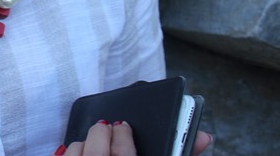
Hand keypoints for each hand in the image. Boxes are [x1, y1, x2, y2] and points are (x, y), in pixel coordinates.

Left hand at [57, 121, 212, 154]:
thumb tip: (204, 137)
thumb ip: (182, 155)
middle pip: (96, 147)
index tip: (125, 126)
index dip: (124, 135)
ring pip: (75, 152)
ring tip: (96, 148)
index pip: (124, 154)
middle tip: (111, 129)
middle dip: (102, 133)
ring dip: (84, 145)